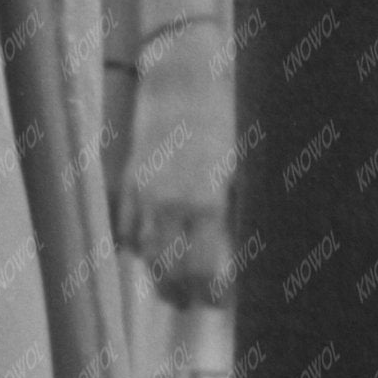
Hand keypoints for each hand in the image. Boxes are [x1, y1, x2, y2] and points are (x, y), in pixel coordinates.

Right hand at [124, 17, 237, 307]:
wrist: (182, 76)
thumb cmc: (226, 118)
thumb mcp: (246, 167)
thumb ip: (243, 215)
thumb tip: (250, 259)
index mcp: (205, 201)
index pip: (206, 273)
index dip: (217, 295)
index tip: (227, 300)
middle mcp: (169, 202)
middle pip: (170, 274)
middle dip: (188, 295)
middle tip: (204, 301)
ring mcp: (142, 193)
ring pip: (145, 257)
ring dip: (162, 278)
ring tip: (179, 290)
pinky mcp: (128, 182)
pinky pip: (127, 231)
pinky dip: (140, 248)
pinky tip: (157, 251)